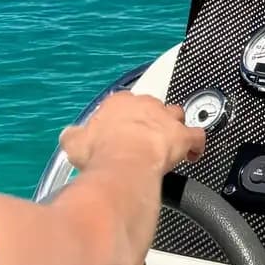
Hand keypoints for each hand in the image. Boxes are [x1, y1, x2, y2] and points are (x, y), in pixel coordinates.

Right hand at [58, 91, 203, 175]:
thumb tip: (68, 135)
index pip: (125, 104)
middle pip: (152, 108)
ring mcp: (166, 119)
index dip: (125, 119)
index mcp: (119, 103)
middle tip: (143, 142)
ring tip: (168, 145)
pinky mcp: (182, 136)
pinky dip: (196, 145)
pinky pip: (197, 137)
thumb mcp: (75, 142)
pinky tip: (193, 154)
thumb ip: (73, 136)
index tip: (122, 132)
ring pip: (176, 116)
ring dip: (173, 129)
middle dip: (149, 122)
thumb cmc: (100, 152)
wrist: (123, 162)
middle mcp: (145, 105)